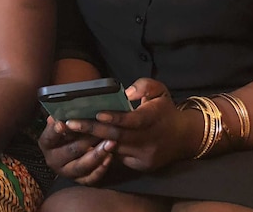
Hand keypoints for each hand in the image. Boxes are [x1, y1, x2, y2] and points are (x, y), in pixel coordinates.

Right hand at [37, 115, 115, 184]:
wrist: (70, 154)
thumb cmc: (67, 132)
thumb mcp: (62, 123)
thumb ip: (62, 116)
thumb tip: (60, 109)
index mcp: (46, 143)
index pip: (49, 137)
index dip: (55, 131)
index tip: (62, 123)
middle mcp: (54, 160)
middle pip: (70, 151)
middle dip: (86, 140)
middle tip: (100, 130)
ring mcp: (67, 172)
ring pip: (81, 166)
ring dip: (97, 154)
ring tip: (111, 143)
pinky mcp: (79, 180)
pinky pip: (90, 178)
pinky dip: (101, 168)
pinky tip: (110, 157)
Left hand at [62, 78, 191, 171]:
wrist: (183, 138)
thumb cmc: (165, 110)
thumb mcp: (160, 91)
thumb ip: (144, 86)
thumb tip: (125, 93)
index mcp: (155, 118)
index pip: (133, 120)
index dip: (115, 118)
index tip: (97, 113)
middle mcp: (150, 140)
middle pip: (117, 136)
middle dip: (91, 130)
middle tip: (69, 123)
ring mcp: (145, 156)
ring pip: (114, 149)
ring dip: (91, 142)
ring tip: (70, 134)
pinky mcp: (140, 166)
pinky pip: (117, 158)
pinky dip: (100, 151)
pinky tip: (83, 144)